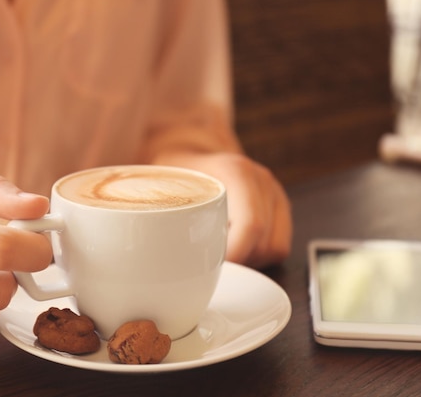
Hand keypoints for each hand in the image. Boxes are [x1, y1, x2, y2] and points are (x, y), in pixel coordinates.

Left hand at [154, 152, 291, 267]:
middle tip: (206, 264)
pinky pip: (278, 247)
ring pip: (274, 248)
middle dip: (237, 262)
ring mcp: (274, 194)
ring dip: (247, 260)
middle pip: (263, 243)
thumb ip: (153, 203)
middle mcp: (262, 181)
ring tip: (217, 252)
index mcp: (236, 171)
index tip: (209, 269)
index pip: (251, 225)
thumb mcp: (158, 181)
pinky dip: (256, 256)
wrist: (190, 150)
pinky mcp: (280, 209)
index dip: (234, 256)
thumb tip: (141, 244)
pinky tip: (231, 247)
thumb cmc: (172, 170)